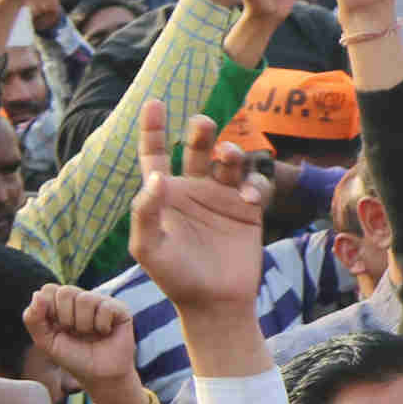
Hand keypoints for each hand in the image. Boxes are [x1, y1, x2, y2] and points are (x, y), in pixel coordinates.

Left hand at [126, 102, 278, 326]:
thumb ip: (146, 212)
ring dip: (230, 151)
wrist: (215, 302)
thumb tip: (157, 175)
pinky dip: (256, 184)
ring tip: (228, 157)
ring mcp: (222, 197)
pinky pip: (256, 183)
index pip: (153, 154)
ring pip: (228, 159)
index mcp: (164, 195)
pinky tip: (250, 198)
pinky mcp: (250, 209)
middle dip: (200, 130)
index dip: (152, 128)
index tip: (155, 101)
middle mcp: (193, 190)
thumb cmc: (175, 277)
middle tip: (202, 125)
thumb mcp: (148, 248)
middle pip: (195, 147)